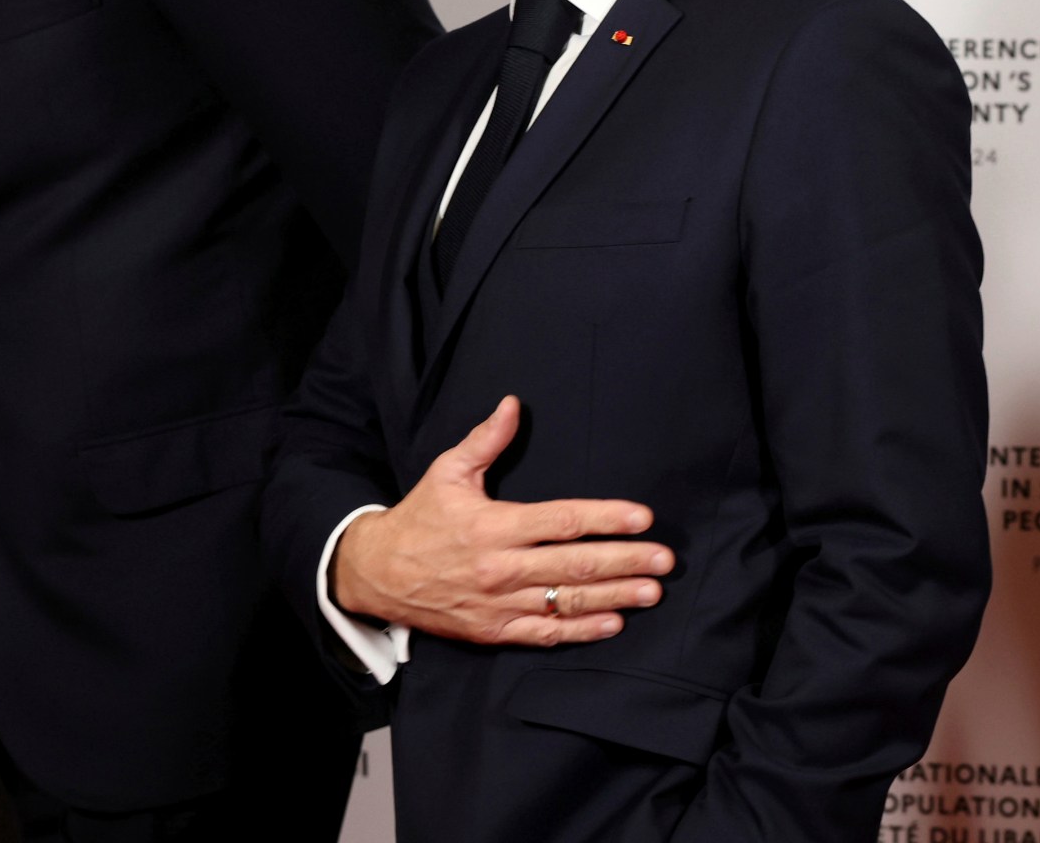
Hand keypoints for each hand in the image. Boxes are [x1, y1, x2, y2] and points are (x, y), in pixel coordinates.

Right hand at [332, 395, 673, 646]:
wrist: (374, 575)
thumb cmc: (418, 519)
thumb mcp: (446, 473)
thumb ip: (485, 441)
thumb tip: (513, 404)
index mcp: (493, 525)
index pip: (562, 521)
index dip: (606, 518)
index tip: (642, 517)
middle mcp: (499, 568)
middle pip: (575, 564)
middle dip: (625, 561)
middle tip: (664, 560)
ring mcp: (497, 604)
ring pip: (565, 602)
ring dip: (614, 598)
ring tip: (652, 593)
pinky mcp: (492, 631)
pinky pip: (543, 634)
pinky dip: (580, 631)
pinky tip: (613, 624)